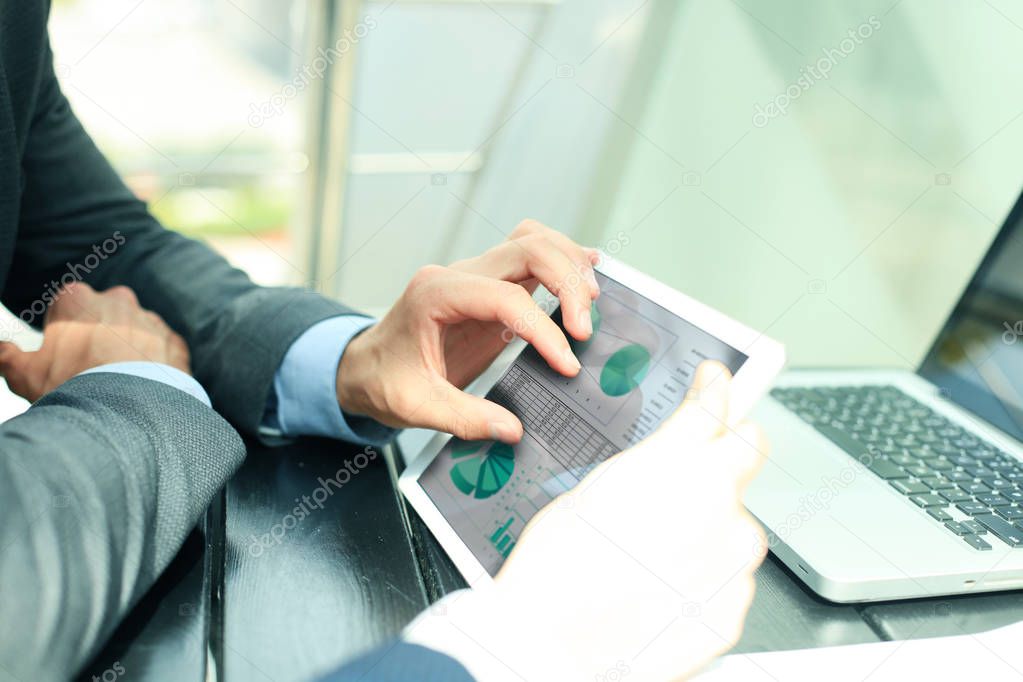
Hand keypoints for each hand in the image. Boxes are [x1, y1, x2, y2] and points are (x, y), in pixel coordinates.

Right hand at [0, 283, 189, 400]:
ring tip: (121, 386)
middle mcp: (117, 300)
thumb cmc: (70, 387)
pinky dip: (156, 366)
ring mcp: (150, 320)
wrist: (127, 412)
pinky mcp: (175, 342)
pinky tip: (146, 389)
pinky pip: (164, 351)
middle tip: (93, 372)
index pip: (67, 308)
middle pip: (104, 316)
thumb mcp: (24, 374)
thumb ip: (6, 356)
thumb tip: (0, 350)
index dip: (64, 333)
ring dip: (130, 352)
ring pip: (136, 333)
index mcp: (77, 298)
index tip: (64, 357)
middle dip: (99, 337)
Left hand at [336, 220, 598, 441]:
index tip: (566, 364)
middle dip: (567, 282)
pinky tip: (585, 274)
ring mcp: (473, 274)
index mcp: (434, 295)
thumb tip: (511, 429)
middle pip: (527, 248)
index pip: (505, 298)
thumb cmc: (383, 379)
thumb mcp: (415, 406)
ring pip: (531, 240)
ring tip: (591, 299)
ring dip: (568, 262)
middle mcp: (456, 275)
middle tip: (585, 328)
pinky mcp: (487, 285)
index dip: (543, 329)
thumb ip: (464, 418)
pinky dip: (560, 259)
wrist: (363, 366)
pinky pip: (527, 253)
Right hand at [406, 362, 767, 680]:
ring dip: (710, 529)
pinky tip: (663, 588)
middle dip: (725, 455)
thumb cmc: (558, 569)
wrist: (553, 646)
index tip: (719, 384)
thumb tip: (675, 447)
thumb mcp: (594, 489)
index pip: (720, 407)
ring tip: (655, 555)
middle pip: (746, 456)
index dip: (718, 391)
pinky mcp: (736, 606)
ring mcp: (733, 560)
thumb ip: (654, 458)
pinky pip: (732, 578)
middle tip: (690, 473)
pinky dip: (706, 578)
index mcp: (677, 462)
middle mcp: (719, 503)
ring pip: (737, 525)